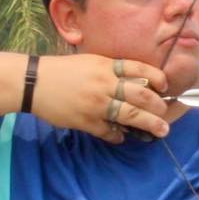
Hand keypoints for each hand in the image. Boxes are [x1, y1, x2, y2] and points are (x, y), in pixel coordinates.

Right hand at [33, 53, 171, 142]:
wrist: (32, 83)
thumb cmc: (63, 71)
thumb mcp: (91, 62)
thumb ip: (112, 71)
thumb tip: (138, 84)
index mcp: (106, 66)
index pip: (140, 70)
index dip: (158, 78)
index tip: (165, 87)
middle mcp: (104, 84)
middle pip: (142, 95)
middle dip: (159, 106)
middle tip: (165, 113)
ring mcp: (96, 104)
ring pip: (131, 115)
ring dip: (149, 124)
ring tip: (161, 130)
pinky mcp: (86, 121)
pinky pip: (109, 131)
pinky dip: (118, 135)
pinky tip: (122, 137)